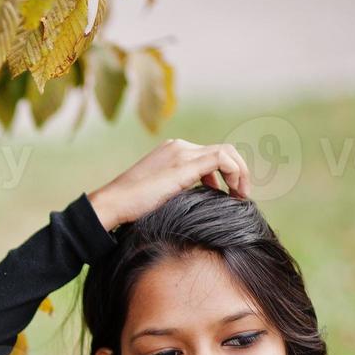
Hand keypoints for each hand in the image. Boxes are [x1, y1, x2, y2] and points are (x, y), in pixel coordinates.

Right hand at [86, 139, 251, 232]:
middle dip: (237, 172)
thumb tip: (195, 204)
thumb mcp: (160, 194)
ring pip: (227, 152)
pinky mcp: (184, 164)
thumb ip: (177, 190)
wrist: (113, 204)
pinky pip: (222, 160)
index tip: (227, 194)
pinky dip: (235, 173)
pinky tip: (234, 193)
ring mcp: (181, 153)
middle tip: (240, 195)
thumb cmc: (131, 207)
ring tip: (240, 196)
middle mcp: (179, 146)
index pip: (208, 154)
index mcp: (172, 151)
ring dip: (240, 173)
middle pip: (222, 151)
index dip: (224, 173)